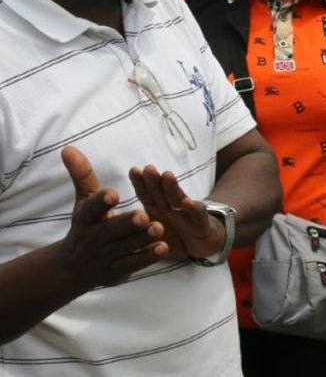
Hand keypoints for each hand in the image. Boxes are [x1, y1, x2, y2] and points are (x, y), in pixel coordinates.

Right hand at [59, 146, 166, 287]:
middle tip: (143, 216)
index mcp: (86, 219)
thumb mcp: (83, 200)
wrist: (72, 268)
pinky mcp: (117, 271)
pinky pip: (133, 264)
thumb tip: (68, 147)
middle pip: (111, 230)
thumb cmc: (86, 225)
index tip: (113, 193)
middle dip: (126, 223)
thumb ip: (82, 174)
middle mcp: (94, 238)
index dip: (101, 202)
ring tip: (159, 228)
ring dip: (142, 239)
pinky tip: (163, 247)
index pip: (91, 209)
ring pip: (126, 247)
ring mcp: (105, 256)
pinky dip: (147, 257)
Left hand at [128, 165, 223, 258]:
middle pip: (161, 192)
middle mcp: (171, 207)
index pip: (147, 194)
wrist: (202, 244)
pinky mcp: (202, 223)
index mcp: (157, 209)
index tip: (134, 170)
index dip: (140, 183)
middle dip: (154, 180)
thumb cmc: (173, 237)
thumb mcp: (152, 236)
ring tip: (167, 175)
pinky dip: (193, 208)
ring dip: (172, 187)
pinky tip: (187, 203)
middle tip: (148, 168)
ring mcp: (187, 214)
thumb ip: (136, 231)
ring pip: (178, 198)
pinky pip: (197, 215)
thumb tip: (106, 232)